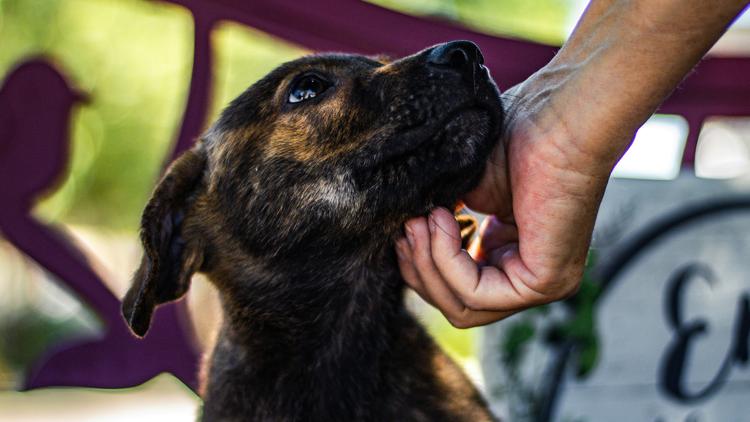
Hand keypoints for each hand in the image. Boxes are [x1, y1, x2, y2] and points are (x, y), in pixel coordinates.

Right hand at [395, 79, 612, 327]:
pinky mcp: (544, 282)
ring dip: (428, 265)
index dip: (420, 263)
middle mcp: (528, 276)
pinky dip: (446, 260)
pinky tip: (439, 220)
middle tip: (405, 226)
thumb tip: (398, 239)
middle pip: (455, 306)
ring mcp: (541, 284)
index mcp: (511, 255)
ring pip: (462, 308)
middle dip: (419, 269)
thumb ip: (436, 223)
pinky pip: (476, 293)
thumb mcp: (462, 191)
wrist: (558, 116)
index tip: (403, 224)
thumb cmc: (516, 136)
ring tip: (420, 221)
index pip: (455, 289)